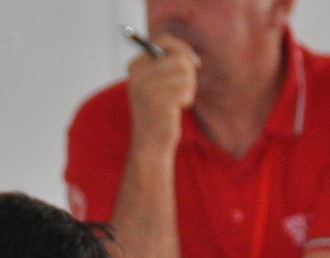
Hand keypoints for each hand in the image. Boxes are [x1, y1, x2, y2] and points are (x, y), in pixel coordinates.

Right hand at [126, 34, 198, 152]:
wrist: (149, 143)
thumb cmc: (157, 112)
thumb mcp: (155, 84)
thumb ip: (166, 65)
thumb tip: (188, 55)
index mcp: (135, 66)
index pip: (164, 41)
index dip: (183, 49)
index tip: (194, 63)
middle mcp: (138, 74)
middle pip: (180, 58)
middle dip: (189, 74)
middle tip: (184, 90)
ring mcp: (147, 88)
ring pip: (186, 74)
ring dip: (189, 88)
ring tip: (178, 101)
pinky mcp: (160, 101)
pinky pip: (186, 89)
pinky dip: (187, 99)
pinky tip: (177, 109)